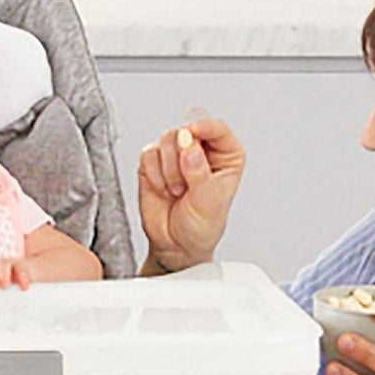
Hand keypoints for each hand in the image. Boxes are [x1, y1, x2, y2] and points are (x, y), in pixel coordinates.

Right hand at [137, 115, 243, 272]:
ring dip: (168, 169)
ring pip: (167, 139)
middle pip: (187, 129)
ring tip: (177, 191)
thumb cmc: (200, 226)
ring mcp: (177, 154)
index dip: (204, 127)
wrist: (176, 246)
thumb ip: (199, 172)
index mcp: (226, 156)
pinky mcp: (155, 162)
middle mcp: (202, 151)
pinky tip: (163, 190)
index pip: (218, 129)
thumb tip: (189, 145)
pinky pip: (149, 154)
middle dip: (182, 157)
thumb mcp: (208, 202)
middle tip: (185, 185)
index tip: (192, 133)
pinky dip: (154, 175)